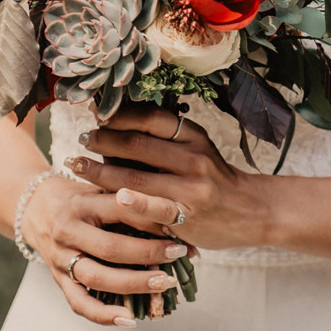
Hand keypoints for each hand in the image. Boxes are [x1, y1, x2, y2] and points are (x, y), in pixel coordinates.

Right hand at [23, 171, 193, 327]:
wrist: (35, 208)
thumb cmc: (80, 199)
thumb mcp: (102, 191)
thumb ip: (133, 205)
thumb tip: (181, 223)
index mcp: (82, 203)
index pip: (120, 210)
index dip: (152, 220)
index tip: (179, 227)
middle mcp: (68, 231)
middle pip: (110, 248)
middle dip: (148, 253)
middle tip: (178, 255)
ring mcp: (60, 258)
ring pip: (97, 277)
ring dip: (134, 283)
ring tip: (164, 283)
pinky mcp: (58, 280)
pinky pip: (80, 303)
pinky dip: (104, 315)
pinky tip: (129, 319)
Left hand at [65, 103, 264, 252]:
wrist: (252, 211)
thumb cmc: (215, 179)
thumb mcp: (198, 149)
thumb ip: (166, 139)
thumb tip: (118, 125)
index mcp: (193, 136)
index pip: (151, 117)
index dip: (119, 114)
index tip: (95, 113)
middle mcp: (193, 157)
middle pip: (138, 144)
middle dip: (103, 141)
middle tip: (81, 140)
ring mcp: (191, 188)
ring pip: (138, 175)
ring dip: (102, 171)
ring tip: (78, 166)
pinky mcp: (189, 217)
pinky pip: (157, 208)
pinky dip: (135, 202)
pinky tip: (115, 197)